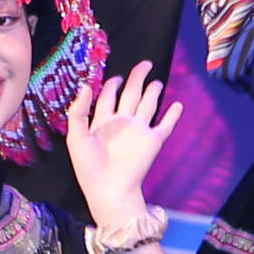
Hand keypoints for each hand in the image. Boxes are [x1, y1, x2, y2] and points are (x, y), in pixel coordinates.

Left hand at [66, 63, 181, 232]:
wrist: (108, 189)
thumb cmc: (89, 167)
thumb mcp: (76, 136)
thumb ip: (78, 111)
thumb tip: (85, 86)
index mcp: (103, 121)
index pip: (108, 96)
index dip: (111, 85)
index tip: (115, 77)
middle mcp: (123, 122)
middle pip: (132, 94)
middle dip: (137, 78)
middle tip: (145, 64)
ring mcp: (139, 131)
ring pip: (149, 105)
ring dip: (153, 92)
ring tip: (157, 82)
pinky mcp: (153, 142)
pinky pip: (165, 125)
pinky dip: (172, 115)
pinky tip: (177, 105)